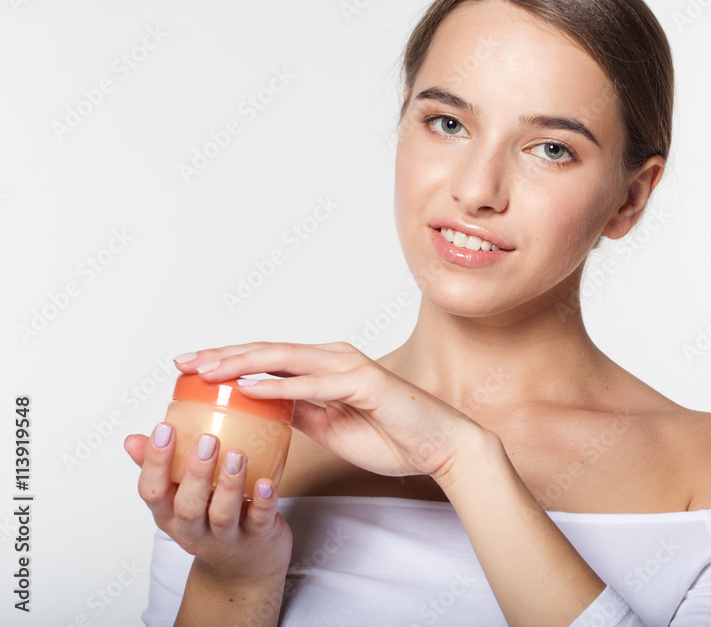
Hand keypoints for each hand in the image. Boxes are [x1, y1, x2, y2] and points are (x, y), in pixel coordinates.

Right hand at [123, 424, 292, 583]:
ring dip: (229, 485)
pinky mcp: (257, 538)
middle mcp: (193, 531)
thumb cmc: (210, 519)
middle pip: (187, 507)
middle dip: (196, 473)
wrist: (245, 566)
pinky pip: (260, 521)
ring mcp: (226, 539)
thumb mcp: (180, 498)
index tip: (164, 428)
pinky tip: (266, 483)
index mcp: (169, 516)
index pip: (152, 492)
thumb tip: (132, 439)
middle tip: (207, 440)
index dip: (155, 462)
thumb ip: (161, 468)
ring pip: (223, 516)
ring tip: (237, 455)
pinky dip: (263, 502)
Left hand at [174, 341, 482, 480]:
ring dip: (243, 363)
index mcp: (326, 367)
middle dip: (223, 355)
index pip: (269, 360)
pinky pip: (315, 383)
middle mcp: (335, 358)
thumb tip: (266, 407)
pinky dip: (280, 384)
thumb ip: (301, 411)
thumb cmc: (392, 437)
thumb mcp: (331, 427)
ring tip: (207, 370)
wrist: (438, 446)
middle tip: (184, 362)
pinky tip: (249, 387)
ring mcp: (350, 366)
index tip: (191, 369)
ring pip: (286, 359)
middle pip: (269, 352)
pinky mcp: (365, 382)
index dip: (229, 361)